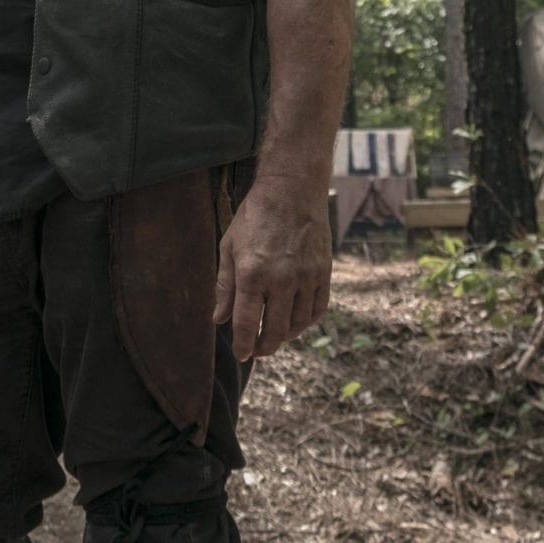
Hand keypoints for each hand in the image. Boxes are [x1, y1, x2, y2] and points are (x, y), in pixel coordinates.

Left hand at [212, 175, 331, 361]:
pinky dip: (307, 322)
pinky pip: (318, 309)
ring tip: (275, 336)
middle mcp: (281, 279)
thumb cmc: (255, 217)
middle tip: (257, 350)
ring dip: (285, 337)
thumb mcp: (229, 247)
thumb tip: (219, 319)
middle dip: (264, 347)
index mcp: (252, 273)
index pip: (247, 324)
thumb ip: (225, 286)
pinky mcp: (324, 272)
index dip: (243, 345)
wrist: (292, 190)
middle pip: (275, 331)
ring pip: (298, 324)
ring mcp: (306, 277)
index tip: (241, 354)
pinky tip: (296, 322)